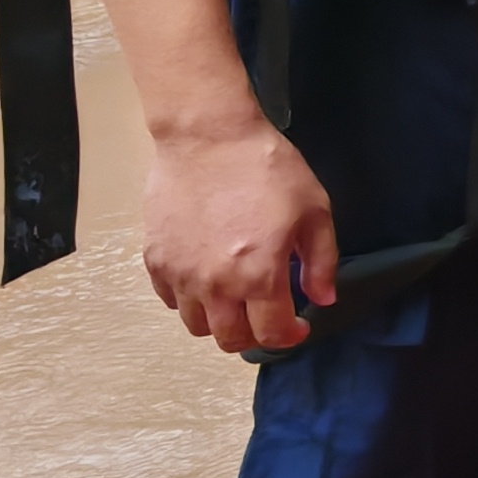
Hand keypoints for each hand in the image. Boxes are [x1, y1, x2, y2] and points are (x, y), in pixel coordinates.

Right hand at [142, 115, 337, 352]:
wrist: (209, 138)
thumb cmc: (268, 169)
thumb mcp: (314, 211)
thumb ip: (320, 262)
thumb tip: (322, 299)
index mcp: (259, 276)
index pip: (270, 334)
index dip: (288, 337)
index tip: (297, 326)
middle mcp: (215, 285)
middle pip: (229, 339)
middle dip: (253, 336)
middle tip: (266, 315)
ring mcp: (180, 275)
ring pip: (196, 325)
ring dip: (219, 320)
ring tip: (236, 297)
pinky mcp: (155, 260)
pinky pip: (169, 300)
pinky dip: (189, 300)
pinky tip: (206, 278)